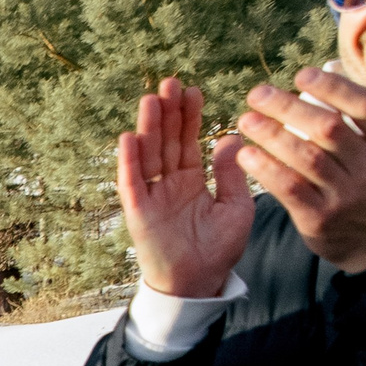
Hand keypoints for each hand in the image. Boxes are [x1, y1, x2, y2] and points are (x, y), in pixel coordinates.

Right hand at [116, 78, 253, 298]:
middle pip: (166, 141)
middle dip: (168, 113)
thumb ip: (232, 174)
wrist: (199, 283)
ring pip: (148, 155)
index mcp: (191, 181)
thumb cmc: (218, 250)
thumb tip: (230, 139)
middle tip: (170, 82)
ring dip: (148, 128)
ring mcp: (152, 197)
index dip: (190, 117)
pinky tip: (129, 139)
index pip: (188, 141)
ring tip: (151, 99)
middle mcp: (168, 184)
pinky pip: (132, 184)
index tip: (193, 91)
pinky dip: (129, 162)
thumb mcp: (236, 206)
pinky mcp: (139, 213)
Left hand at [233, 61, 365, 272]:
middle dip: (289, 107)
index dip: (333, 87)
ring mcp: (347, 196)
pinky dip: (266, 170)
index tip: (302, 75)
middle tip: (258, 94)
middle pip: (329, 129)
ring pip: (305, 158)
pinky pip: (290, 189)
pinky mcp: (321, 219)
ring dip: (271, 136)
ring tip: (247, 119)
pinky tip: (246, 155)